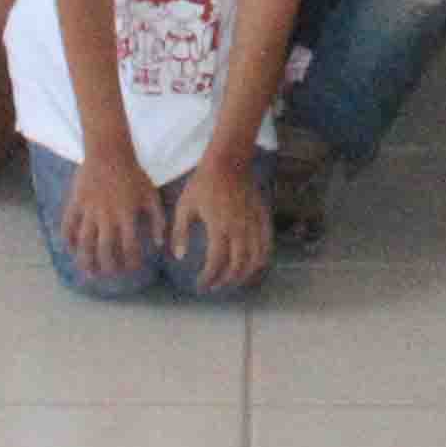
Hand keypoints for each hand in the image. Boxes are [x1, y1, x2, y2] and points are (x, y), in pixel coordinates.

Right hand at [65, 145, 162, 280]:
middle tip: (108, 274)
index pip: (129, 248)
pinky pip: (68, 224)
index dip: (131, 262)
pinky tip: (70, 248)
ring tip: (88, 272)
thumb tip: (158, 245)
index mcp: (127, 215)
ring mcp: (90, 210)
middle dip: (107, 267)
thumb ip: (157, 220)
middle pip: (105, 250)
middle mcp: (108, 216)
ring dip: (85, 260)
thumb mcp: (151, 195)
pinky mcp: (76, 202)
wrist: (109, 151)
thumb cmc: (133, 173)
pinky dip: (68, 238)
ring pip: (85, 242)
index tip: (132, 268)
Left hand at [175, 157, 271, 289]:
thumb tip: (178, 256)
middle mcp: (239, 229)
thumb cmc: (203, 183)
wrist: (229, 161)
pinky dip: (261, 260)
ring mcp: (253, 224)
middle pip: (237, 266)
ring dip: (245, 275)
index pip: (216, 263)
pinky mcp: (262, 218)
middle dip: (226, 281)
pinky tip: (252, 266)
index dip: (209, 278)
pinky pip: (267, 245)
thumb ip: (180, 232)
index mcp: (219, 227)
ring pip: (255, 259)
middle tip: (215, 286)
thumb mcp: (184, 206)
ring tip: (233, 280)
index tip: (201, 286)